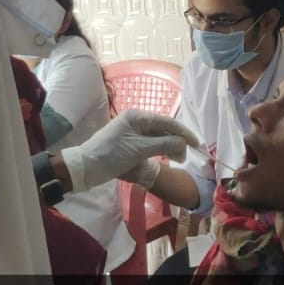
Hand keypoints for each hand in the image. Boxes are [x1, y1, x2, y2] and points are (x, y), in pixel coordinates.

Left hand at [60, 110, 198, 191]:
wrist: (86, 167)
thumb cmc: (112, 154)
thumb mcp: (140, 149)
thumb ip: (164, 144)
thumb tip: (183, 143)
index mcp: (137, 116)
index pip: (166, 122)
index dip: (183, 132)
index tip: (197, 144)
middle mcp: (135, 121)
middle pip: (163, 129)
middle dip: (176, 141)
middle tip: (184, 157)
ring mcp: (132, 133)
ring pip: (157, 138)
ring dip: (168, 147)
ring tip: (177, 159)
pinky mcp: (129, 145)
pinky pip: (149, 145)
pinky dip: (158, 151)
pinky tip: (164, 158)